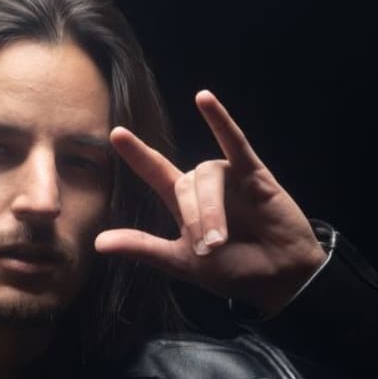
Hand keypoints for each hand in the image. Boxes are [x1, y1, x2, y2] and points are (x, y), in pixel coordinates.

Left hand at [95, 90, 327, 315]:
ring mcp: (229, 178)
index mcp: (184, 205)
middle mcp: (204, 187)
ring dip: (211, 207)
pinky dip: (220, 121)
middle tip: (211, 248)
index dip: (137, 155)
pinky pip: (234, 142)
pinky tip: (204, 100)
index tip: (116, 134)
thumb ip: (144, 248)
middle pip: (184, 185)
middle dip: (195, 217)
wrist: (280, 278)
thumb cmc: (234, 271)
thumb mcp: (182, 262)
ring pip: (208, 175)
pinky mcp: (253, 174)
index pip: (156, 173)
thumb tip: (98, 244)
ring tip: (221, 239)